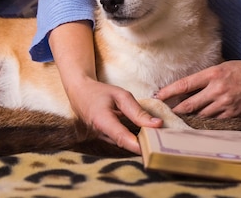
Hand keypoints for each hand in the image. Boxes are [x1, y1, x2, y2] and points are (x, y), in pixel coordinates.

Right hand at [49, 21, 161, 154]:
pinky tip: (144, 136)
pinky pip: (118, 141)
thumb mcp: (120, 95)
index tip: (151, 149)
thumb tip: (156, 124)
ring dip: (138, 143)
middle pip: (123, 143)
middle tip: (162, 143)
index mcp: (101, 119)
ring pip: (122, 144)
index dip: (136, 145)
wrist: (79, 92)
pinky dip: (131, 140)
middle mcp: (98, 133)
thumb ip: (137, 111)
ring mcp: (99, 138)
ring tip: (156, 138)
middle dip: (142, 145)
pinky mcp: (102, 138)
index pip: (121, 136)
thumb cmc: (100, 92)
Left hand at [155, 61, 240, 117]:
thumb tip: (191, 84)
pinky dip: (204, 121)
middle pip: (189, 104)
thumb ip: (209, 75)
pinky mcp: (233, 114)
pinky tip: (198, 122)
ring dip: (189, 117)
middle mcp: (218, 89)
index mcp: (215, 73)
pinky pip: (213, 120)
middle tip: (164, 113)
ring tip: (178, 119)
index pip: (186, 84)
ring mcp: (225, 103)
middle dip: (175, 110)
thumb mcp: (227, 66)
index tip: (157, 96)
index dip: (169, 91)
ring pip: (200, 115)